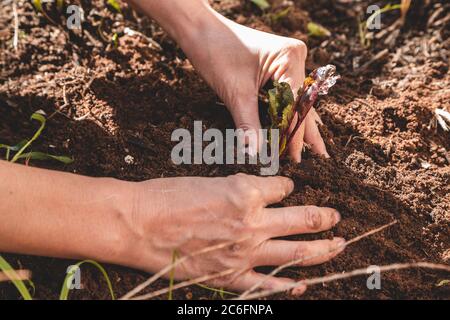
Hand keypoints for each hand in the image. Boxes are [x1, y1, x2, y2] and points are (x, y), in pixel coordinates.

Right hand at [127, 173, 343, 293]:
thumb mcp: (210, 181)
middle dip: (324, 217)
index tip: (287, 189)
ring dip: (323, 248)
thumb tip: (261, 194)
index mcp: (246, 191)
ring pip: (296, 251)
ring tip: (339, 245)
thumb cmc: (168, 196)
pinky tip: (303, 285)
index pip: (282, 188)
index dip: (288, 186)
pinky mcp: (230, 276)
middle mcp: (253, 222)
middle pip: (302, 219)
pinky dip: (287, 286)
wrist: (138, 223)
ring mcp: (245, 252)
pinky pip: (267, 285)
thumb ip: (240, 190)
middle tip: (337, 217)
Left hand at [182, 13, 329, 161]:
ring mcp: (287, 59)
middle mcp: (294, 56)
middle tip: (321, 157)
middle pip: (301, 102)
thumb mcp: (235, 94)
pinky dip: (287, 111)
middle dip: (306, 130)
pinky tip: (296, 127)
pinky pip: (286, 92)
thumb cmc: (216, 53)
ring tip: (313, 148)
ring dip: (299, 123)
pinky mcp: (277, 64)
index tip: (295, 157)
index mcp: (290, 57)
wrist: (200, 31)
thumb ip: (248, 124)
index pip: (296, 104)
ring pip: (295, 99)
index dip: (294, 133)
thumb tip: (255, 153)